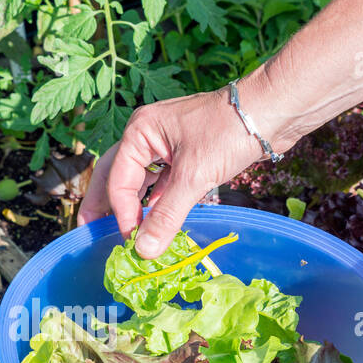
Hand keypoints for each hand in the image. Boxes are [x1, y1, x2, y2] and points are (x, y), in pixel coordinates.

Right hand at [77, 84, 294, 258]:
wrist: (273, 111)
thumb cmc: (229, 132)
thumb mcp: (194, 177)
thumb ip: (166, 215)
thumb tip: (144, 252)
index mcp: (141, 131)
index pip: (118, 178)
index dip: (121, 212)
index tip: (130, 240)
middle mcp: (148, 136)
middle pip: (117, 175)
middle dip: (105, 203)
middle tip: (88, 230)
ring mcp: (168, 146)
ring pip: (140, 181)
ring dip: (132, 206)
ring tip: (120, 232)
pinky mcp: (187, 156)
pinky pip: (162, 184)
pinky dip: (156, 203)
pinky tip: (153, 222)